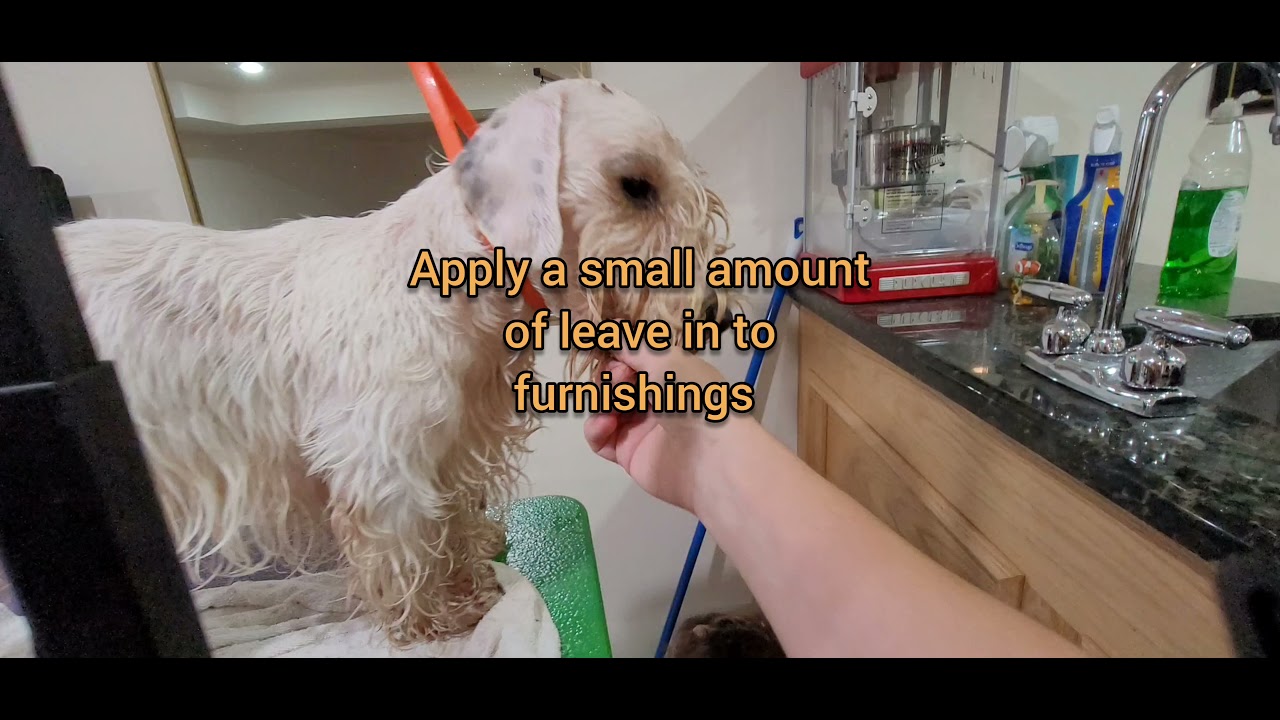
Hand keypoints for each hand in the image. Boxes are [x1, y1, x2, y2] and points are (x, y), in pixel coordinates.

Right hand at [583, 345, 754, 514]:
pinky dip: (596, 429)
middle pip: (616, 382)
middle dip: (611, 376)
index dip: (620, 354)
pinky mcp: (629, 454)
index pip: (634, 360)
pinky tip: (606, 424)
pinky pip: (600, 439)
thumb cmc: (694, 398)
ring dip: (602, 400)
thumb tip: (611, 333)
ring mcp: (641, 428)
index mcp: (671, 375)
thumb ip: (634, 347)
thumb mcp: (667, 360)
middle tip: (621, 380)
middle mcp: (656, 399)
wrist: (711, 456)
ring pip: (604, 408)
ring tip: (613, 405)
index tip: (617, 354)